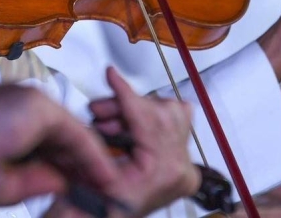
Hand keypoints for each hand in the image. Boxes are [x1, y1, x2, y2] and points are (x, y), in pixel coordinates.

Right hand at [0, 84, 117, 206]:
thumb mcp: (2, 184)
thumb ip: (35, 180)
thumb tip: (62, 181)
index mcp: (4, 118)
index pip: (44, 141)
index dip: (65, 165)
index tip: (79, 186)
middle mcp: (18, 104)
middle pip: (61, 135)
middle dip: (81, 163)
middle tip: (100, 186)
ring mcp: (29, 100)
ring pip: (71, 133)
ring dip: (91, 159)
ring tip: (107, 183)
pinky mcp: (38, 105)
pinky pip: (74, 132)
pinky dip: (91, 154)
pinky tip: (103, 173)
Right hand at [87, 67, 200, 215]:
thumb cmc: (98, 209)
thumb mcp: (97, 167)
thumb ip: (107, 129)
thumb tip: (111, 87)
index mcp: (165, 171)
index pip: (149, 118)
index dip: (126, 93)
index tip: (112, 75)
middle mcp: (182, 169)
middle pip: (162, 112)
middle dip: (125, 106)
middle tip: (100, 111)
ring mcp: (184, 169)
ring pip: (170, 114)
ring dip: (134, 112)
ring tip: (107, 122)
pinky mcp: (180, 167)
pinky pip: (174, 126)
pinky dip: (144, 120)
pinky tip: (122, 128)